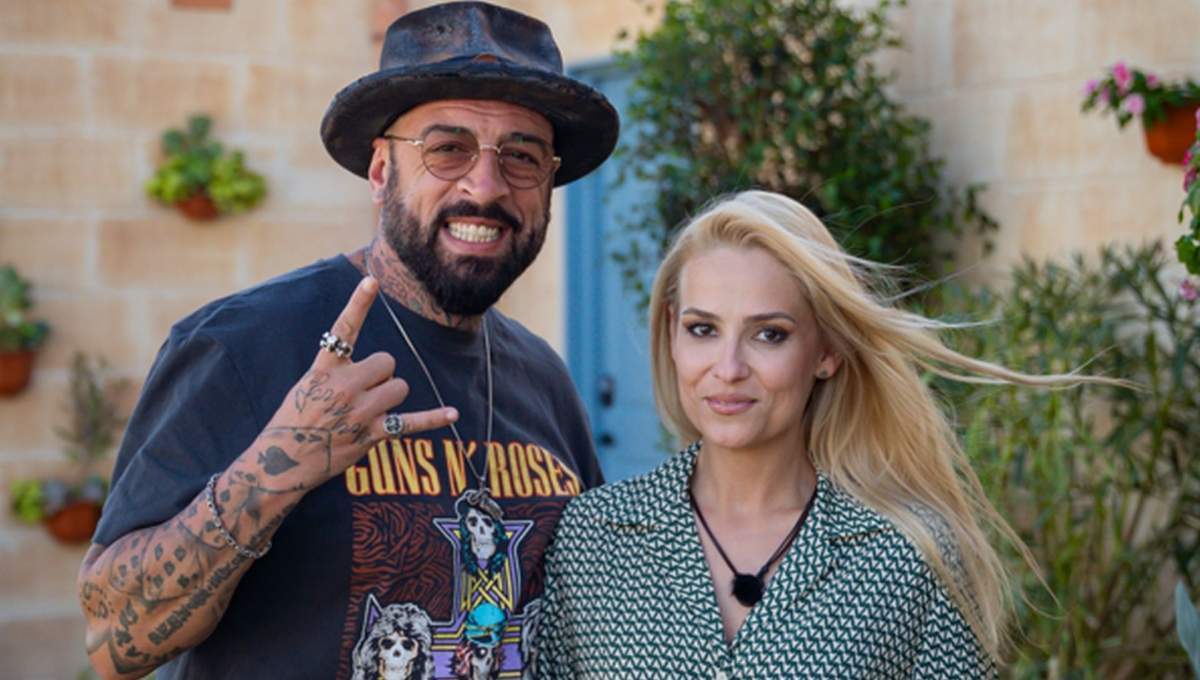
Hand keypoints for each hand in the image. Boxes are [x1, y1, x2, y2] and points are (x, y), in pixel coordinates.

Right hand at [250, 276, 456, 491]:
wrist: (282, 461)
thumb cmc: (295, 420)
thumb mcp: (307, 384)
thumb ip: (337, 369)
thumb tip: (377, 366)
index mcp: (325, 369)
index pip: (344, 330)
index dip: (358, 304)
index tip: (372, 280)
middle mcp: (344, 386)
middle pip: (388, 362)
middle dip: (381, 375)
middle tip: (361, 393)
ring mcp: (360, 410)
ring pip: (400, 387)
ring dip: (390, 397)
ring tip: (368, 411)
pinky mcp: (372, 433)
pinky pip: (411, 422)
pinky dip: (434, 418)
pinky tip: (454, 413)